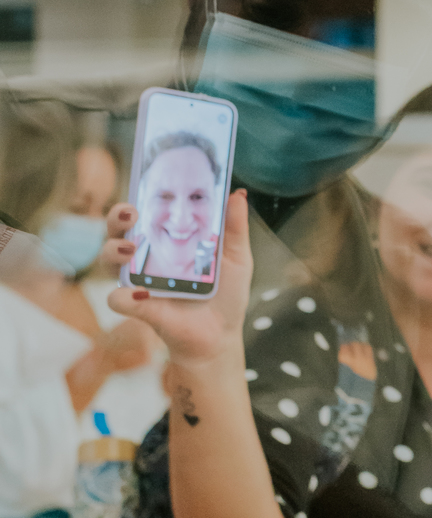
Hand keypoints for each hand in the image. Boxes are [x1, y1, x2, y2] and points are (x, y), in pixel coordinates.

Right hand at [103, 191, 252, 371]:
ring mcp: (138, 280)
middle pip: (118, 228)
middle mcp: (146, 256)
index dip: (139, 195)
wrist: (220, 335)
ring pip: (108, 257)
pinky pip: (118, 298)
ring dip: (113, 249)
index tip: (144, 182)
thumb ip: (234, 227)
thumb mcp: (236, 258)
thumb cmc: (225, 294)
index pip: (146, 211)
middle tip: (132, 213)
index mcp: (166, 239)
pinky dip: (124, 296)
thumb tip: (237, 194)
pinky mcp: (137, 306)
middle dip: (117, 216)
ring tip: (130, 248)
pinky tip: (140, 294)